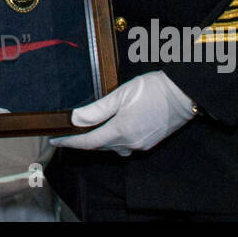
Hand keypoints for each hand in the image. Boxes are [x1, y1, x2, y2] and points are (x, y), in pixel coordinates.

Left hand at [49, 71, 195, 154]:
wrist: (183, 94)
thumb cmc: (153, 89)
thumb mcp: (121, 95)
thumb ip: (97, 109)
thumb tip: (75, 119)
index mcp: (120, 131)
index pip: (88, 142)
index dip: (69, 142)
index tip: (54, 141)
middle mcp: (129, 143)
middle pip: (99, 146)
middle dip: (82, 142)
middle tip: (66, 135)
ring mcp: (140, 145)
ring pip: (112, 147)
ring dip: (98, 141)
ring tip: (85, 131)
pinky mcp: (149, 142)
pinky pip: (124, 146)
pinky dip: (112, 140)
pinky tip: (110, 130)